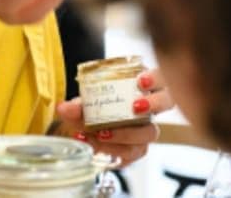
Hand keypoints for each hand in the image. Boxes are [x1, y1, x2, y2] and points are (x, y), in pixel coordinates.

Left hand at [52, 68, 172, 166]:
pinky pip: (131, 155)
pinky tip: (95, 148)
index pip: (161, 76)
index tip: (141, 80)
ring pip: (148, 134)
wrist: (86, 127)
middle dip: (153, 104)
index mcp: (143, 85)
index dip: (157, 78)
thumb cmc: (93, 106)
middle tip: (134, 107)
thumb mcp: (85, 101)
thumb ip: (77, 105)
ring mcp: (145, 131)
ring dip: (125, 134)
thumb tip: (64, 108)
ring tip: (102, 132)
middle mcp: (150, 107)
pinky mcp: (135, 151)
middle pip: (166, 104)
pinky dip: (111, 152)